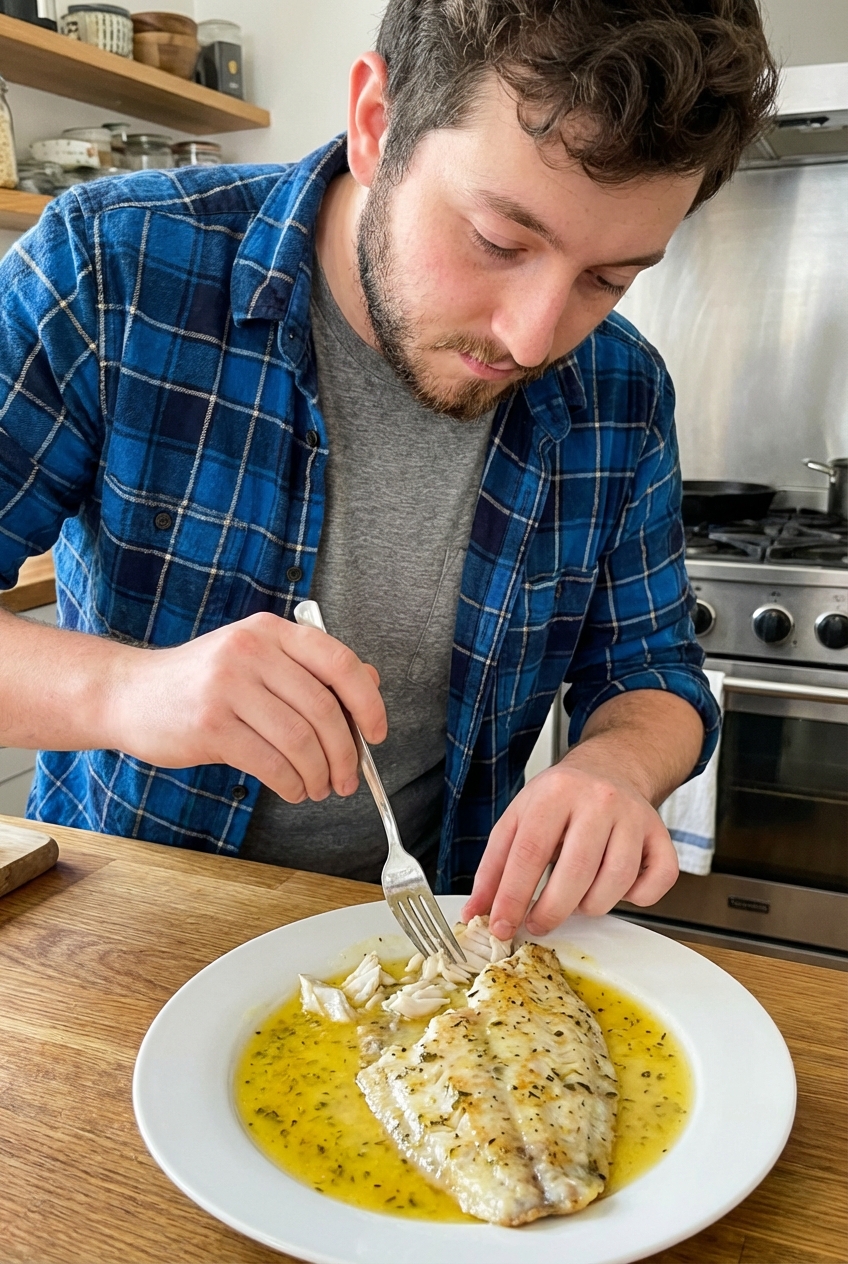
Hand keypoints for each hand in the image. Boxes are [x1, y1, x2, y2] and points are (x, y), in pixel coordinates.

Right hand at [107, 612, 385, 802]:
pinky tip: (293, 789)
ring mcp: (228, 686)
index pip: (339, 662)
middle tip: (348, 778)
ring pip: (299, 739)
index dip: (368, 702)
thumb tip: (371, 684)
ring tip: (319, 788)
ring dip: (318, 773)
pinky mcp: (210, 725)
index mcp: (271, 631)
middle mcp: (251, 650)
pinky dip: (291, 783)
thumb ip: (310, 669)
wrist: (130, 693)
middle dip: (345, 752)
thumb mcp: (257, 659)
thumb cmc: (202, 682)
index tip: (377, 734)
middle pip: (323, 708)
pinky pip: (269, 761)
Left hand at [461, 759, 678, 939]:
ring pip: (616, 882)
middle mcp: (599, 800)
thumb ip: (494, 867)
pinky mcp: (660, 834)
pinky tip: (616, 888)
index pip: (530, 852)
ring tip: (575, 898)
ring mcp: (634, 817)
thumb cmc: (559, 800)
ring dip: (591, 905)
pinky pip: (657, 882)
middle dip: (552, 910)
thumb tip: (475, 912)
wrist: (609, 768)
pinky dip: (638, 898)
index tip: (501, 925)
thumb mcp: (517, 819)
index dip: (513, 897)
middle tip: (538, 923)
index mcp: (555, 793)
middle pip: (576, 871)